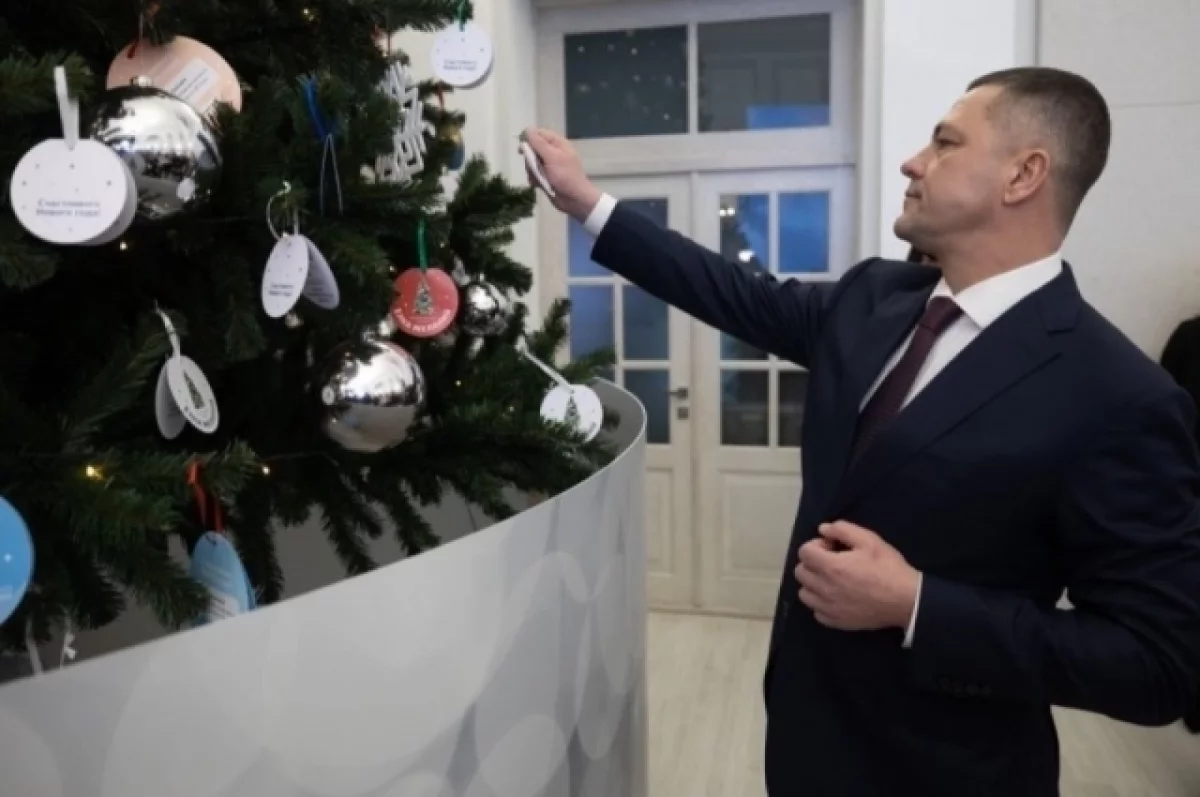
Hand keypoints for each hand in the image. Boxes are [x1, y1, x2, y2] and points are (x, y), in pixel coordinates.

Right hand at [520, 128, 602, 221]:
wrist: (574, 199)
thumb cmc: (565, 176)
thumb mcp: (552, 157)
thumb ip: (539, 143)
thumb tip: (527, 129)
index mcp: (557, 143)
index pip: (539, 134)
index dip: (529, 139)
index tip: (521, 149)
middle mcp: (552, 152)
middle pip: (532, 148)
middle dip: (530, 159)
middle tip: (533, 167)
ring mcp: (549, 164)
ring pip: (531, 162)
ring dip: (532, 171)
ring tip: (539, 178)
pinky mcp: (546, 176)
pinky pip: (534, 173)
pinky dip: (534, 178)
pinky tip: (538, 184)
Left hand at [795, 521, 920, 632]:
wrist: (906, 600)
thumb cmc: (888, 568)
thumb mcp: (869, 540)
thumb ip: (842, 530)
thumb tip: (822, 529)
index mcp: (830, 566)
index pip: (804, 552)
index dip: (816, 545)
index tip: (833, 547)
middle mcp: (824, 588)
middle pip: (800, 572)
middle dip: (812, 562)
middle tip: (832, 562)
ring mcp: (828, 607)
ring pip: (804, 593)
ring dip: (813, 583)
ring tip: (832, 580)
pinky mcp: (835, 622)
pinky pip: (816, 611)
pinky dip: (821, 603)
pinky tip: (837, 597)